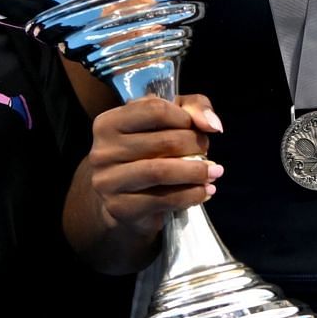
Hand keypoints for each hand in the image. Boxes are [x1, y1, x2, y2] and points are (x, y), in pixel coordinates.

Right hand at [85, 93, 223, 241]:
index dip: (184, 117)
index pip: (154, 109)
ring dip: (196, 172)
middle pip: (163, 141)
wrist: (121, 201)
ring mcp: (108, 182)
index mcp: (108, 123)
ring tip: (214, 172)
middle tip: (207, 151)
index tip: (197, 127)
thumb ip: (191, 108)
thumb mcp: (165, 122)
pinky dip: (192, 195)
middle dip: (195, 145)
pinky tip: (204, 192)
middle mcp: (102, 151)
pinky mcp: (120, 208)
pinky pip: (164, 199)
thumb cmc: (146, 154)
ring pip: (162, 171)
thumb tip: (213, 124)